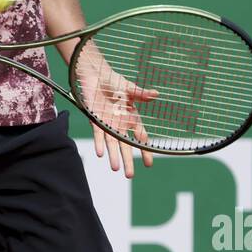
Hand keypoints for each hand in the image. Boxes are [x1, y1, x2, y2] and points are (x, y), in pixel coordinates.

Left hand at [75, 52, 159, 178]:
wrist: (95, 75)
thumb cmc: (114, 81)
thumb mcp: (129, 88)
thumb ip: (141, 93)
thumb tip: (156, 94)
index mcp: (131, 117)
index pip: (140, 137)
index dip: (144, 150)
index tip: (149, 163)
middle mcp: (120, 124)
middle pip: (125, 145)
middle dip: (128, 160)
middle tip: (130, 175)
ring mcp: (107, 123)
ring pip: (112, 144)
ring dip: (114, 156)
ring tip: (116, 169)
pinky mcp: (95, 120)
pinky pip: (98, 134)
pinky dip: (99, 143)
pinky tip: (101, 154)